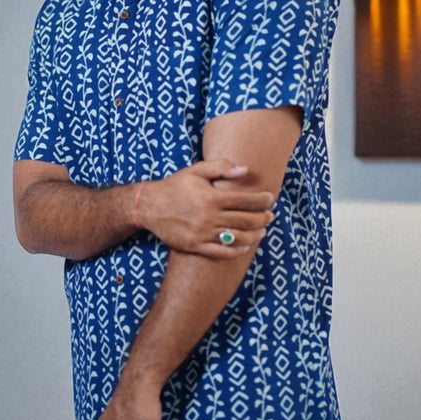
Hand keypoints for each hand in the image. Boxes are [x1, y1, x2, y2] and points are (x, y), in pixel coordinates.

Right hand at [138, 160, 273, 255]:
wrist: (149, 206)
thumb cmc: (175, 186)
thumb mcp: (196, 170)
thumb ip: (221, 167)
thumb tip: (245, 170)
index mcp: (211, 197)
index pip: (246, 200)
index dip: (263, 200)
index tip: (270, 199)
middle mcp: (209, 217)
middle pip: (246, 220)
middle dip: (263, 218)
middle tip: (270, 216)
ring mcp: (202, 233)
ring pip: (237, 238)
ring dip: (254, 235)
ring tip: (262, 231)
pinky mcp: (195, 246)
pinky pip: (221, 252)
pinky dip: (236, 250)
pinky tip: (245, 245)